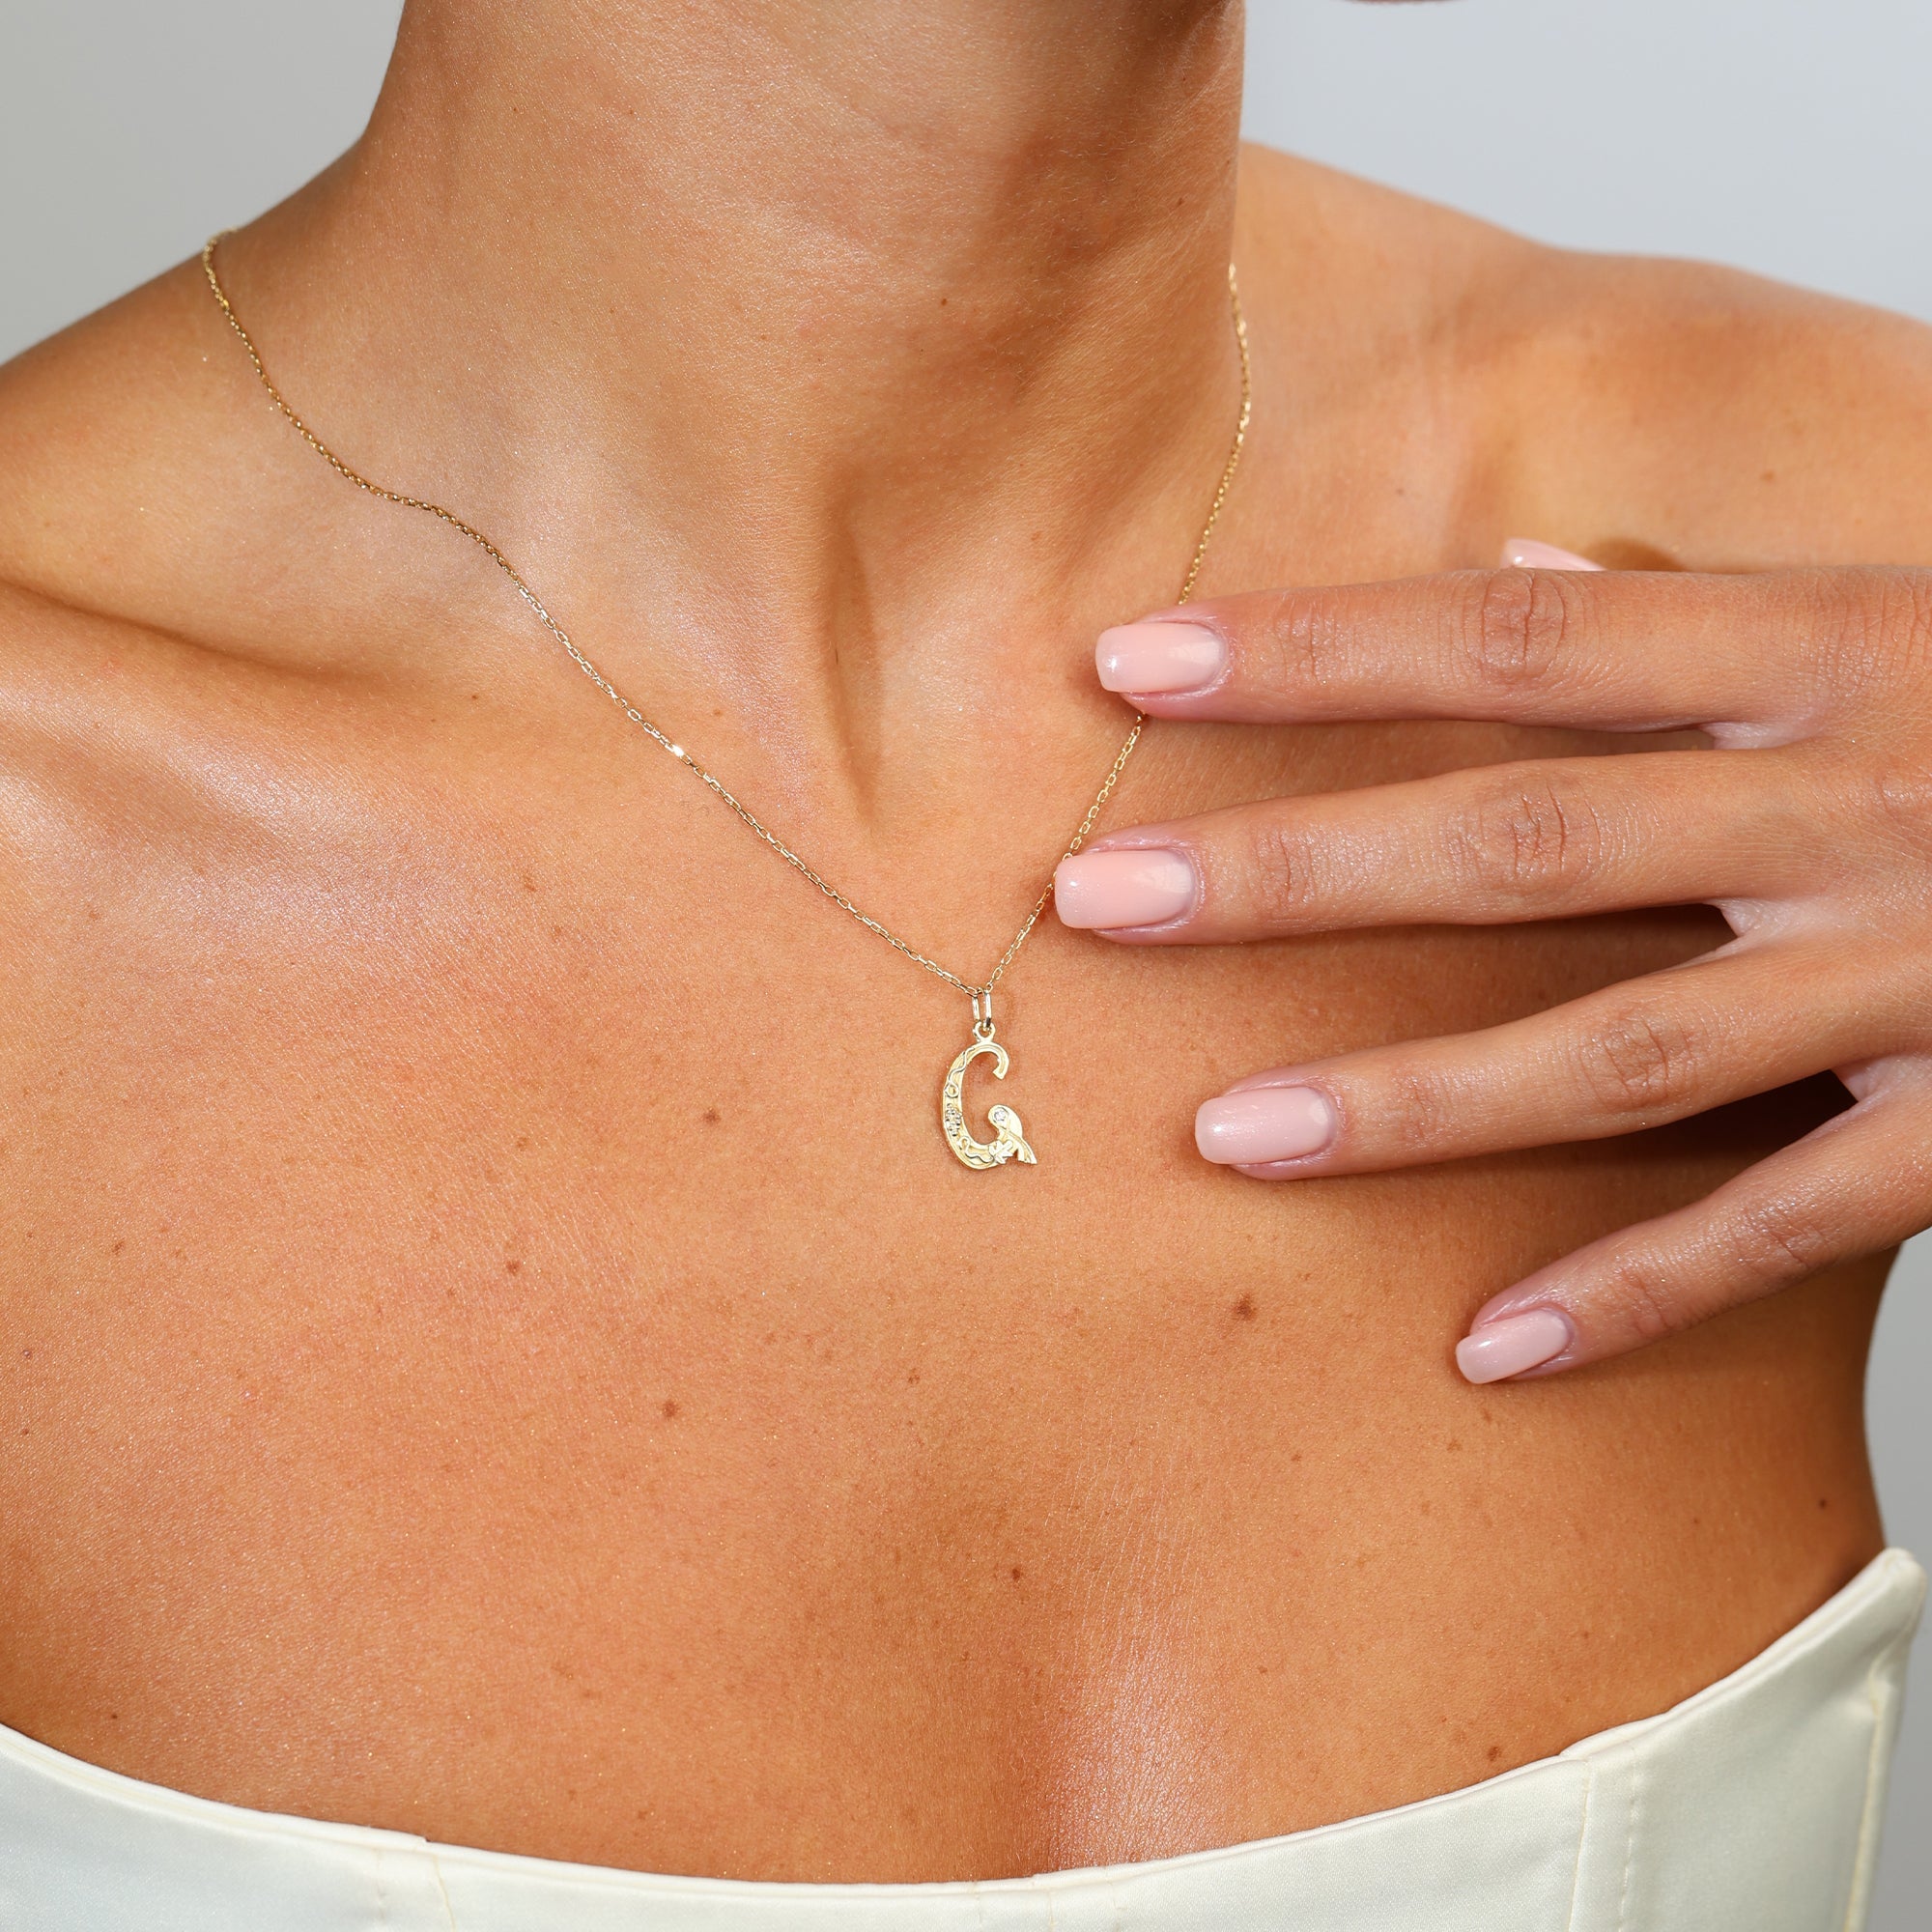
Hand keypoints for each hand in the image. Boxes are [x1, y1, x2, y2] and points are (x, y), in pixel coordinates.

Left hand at [1053, 550, 1931, 1380]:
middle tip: (1093, 903)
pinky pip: (1789, 1230)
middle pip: (1522, 840)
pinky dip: (1637, 1293)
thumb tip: (1512, 583)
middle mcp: (1852, 806)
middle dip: (1298, 875)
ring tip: (1222, 1143)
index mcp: (1826, 651)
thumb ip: (1702, 609)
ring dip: (1413, 1105)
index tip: (1129, 661)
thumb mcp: (1903, 609)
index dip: (1312, 650)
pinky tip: (1483, 1348)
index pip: (1507, 641)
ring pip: (1621, 1053)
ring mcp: (1918, 976)